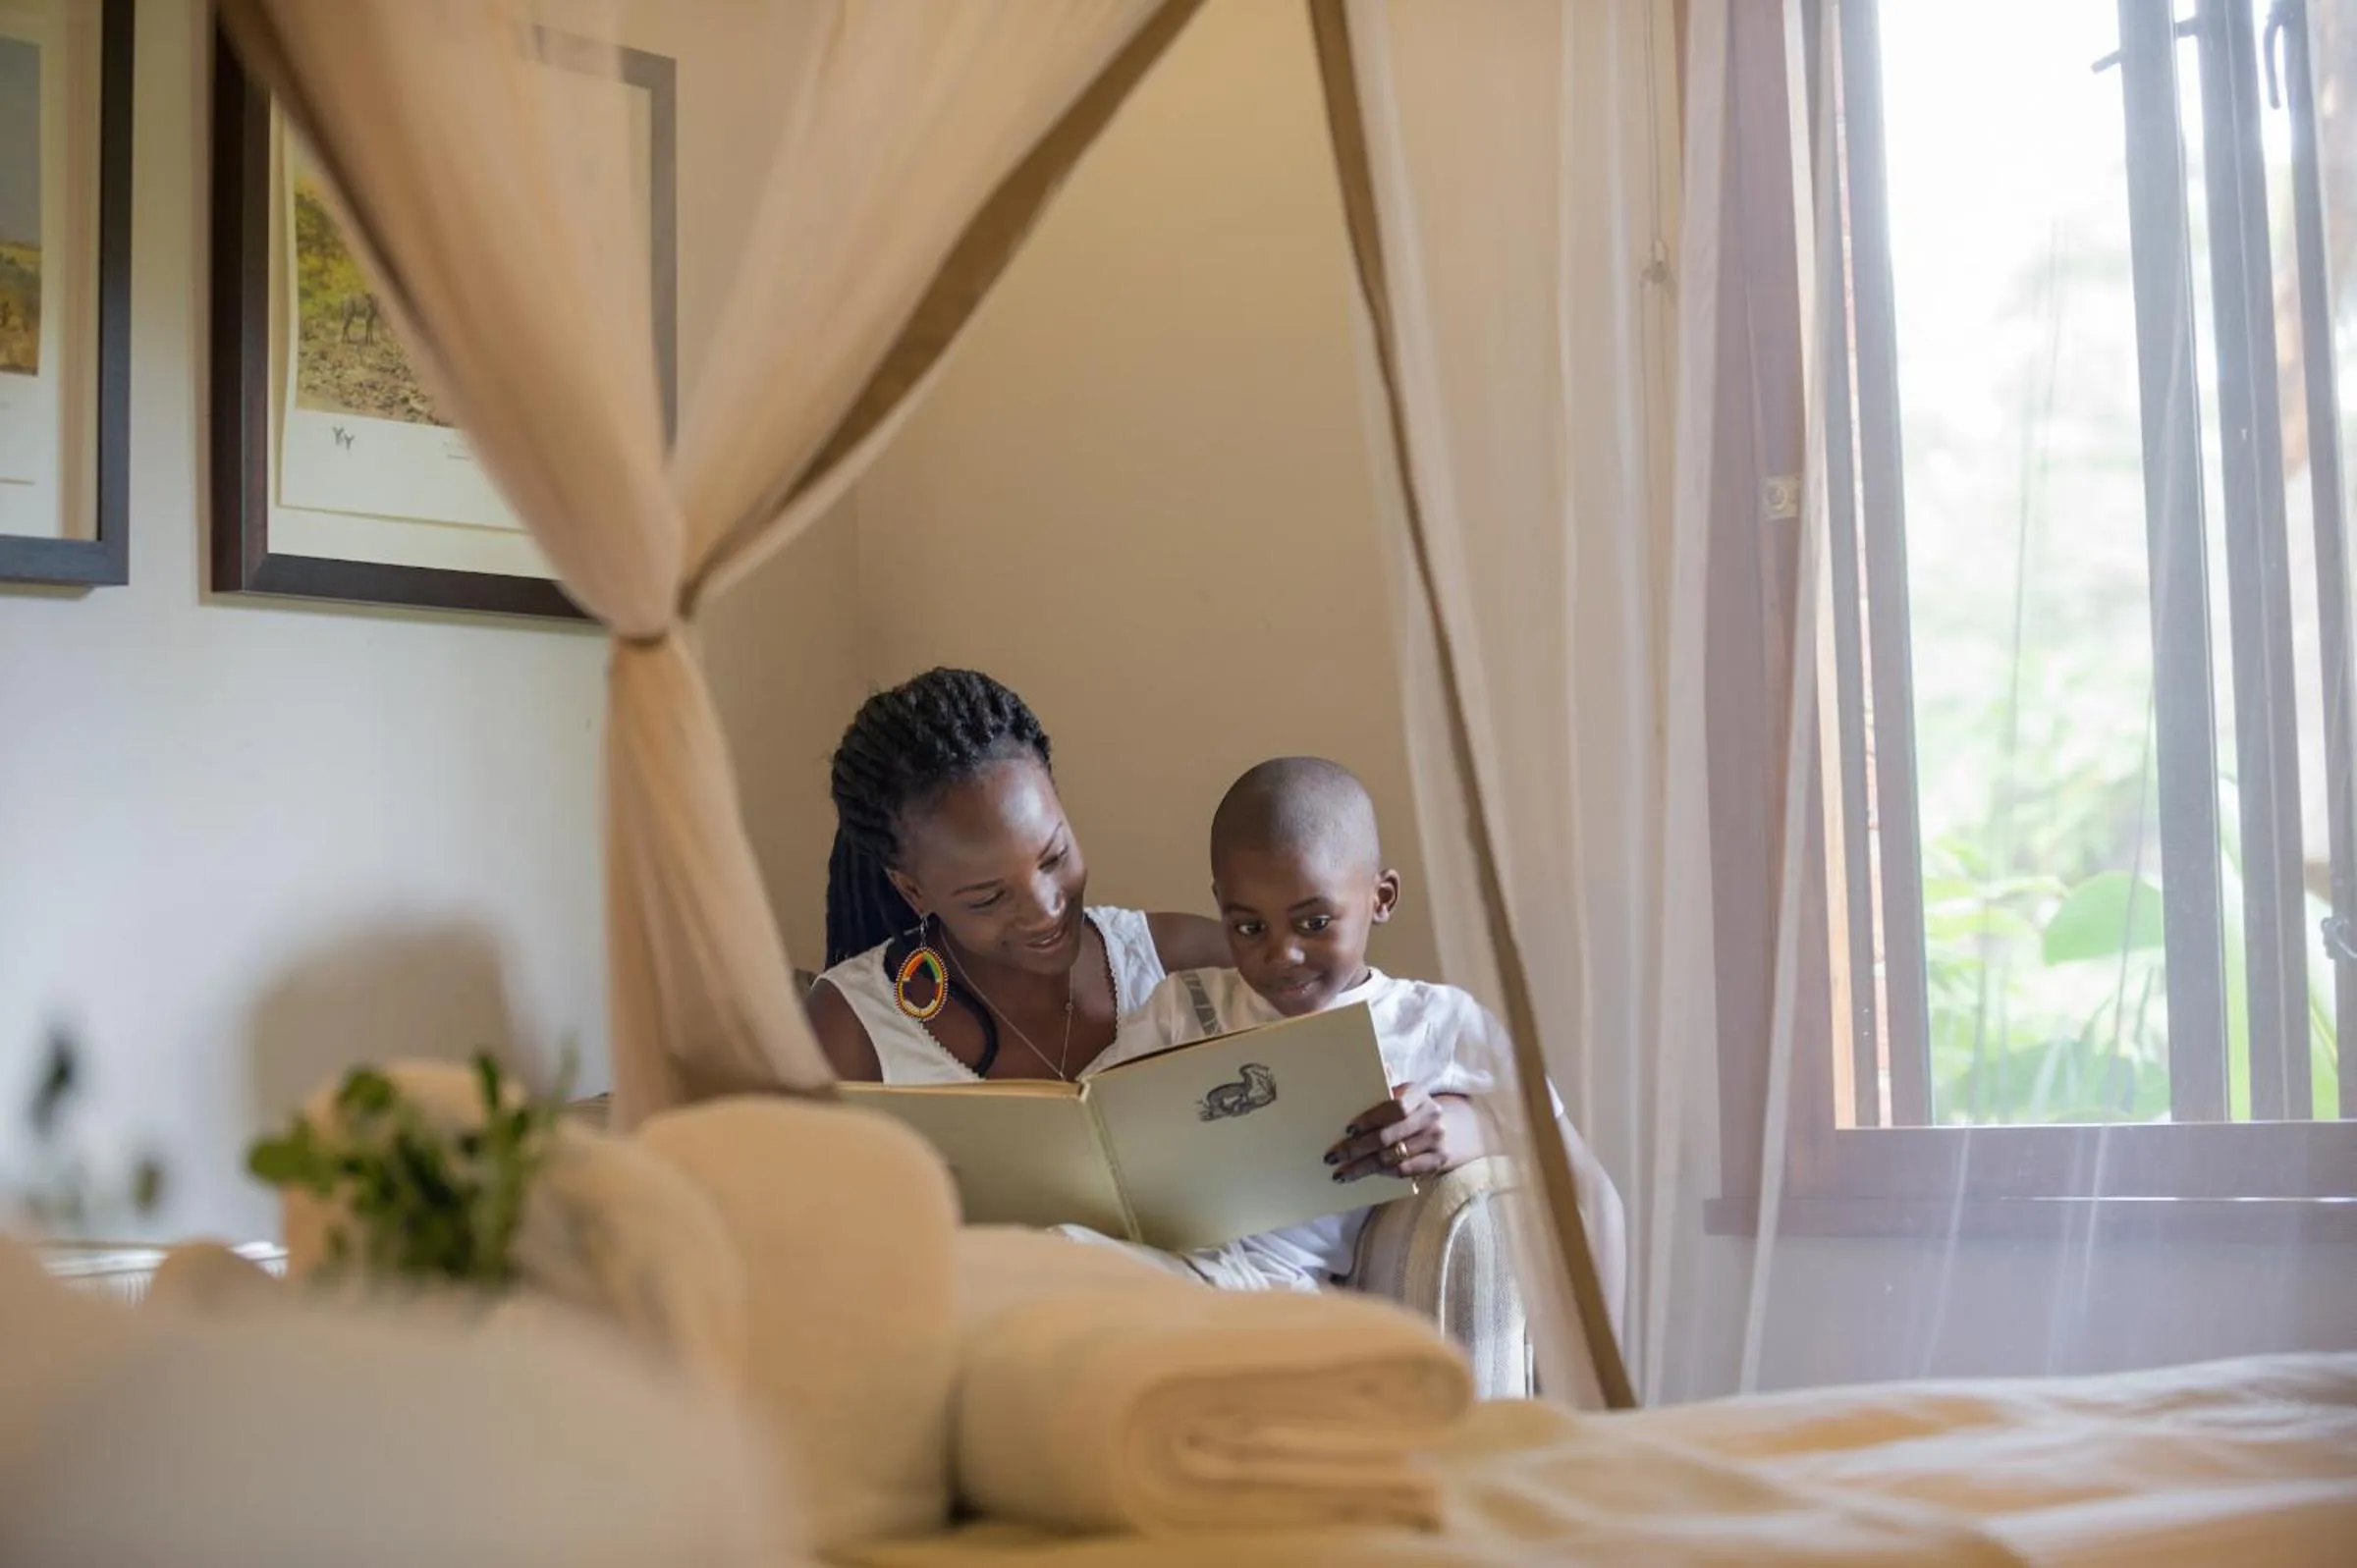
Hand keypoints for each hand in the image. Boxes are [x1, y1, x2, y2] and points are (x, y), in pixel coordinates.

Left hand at [1323, 1083, 1471, 1182]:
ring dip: (1364, 1167)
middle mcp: (1431, 1117)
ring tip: (1341, 1173)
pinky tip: (1365, 1176)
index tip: (1348, 1130)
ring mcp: (1436, 1140)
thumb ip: (1385, 1086)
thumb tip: (1378, 1068)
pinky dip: (1382, 1174)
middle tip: (1333, 1157)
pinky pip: (1405, 1171)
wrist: (1450, 1128)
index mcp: (1418, 1094)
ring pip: (1393, 1157)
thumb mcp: (1403, 1093)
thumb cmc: (1413, 1109)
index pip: (1395, 1108)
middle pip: (1389, 1136)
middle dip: (1357, 1148)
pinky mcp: (1438, 1161)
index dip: (1371, 1119)